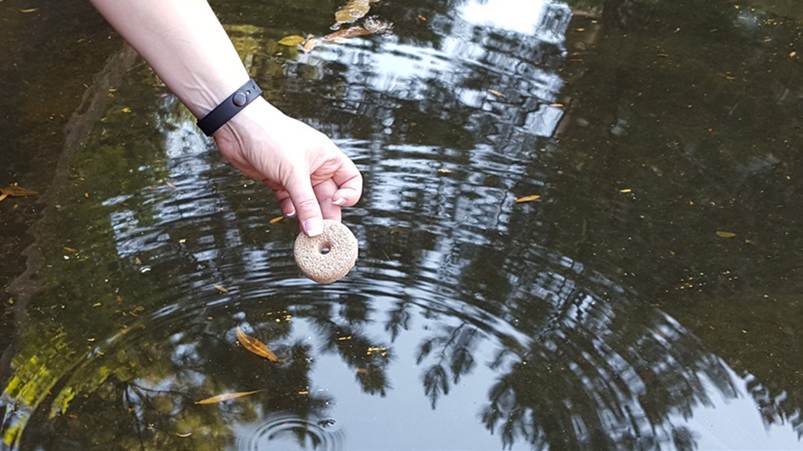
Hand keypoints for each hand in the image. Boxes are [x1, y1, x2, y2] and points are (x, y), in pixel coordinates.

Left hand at [213, 97, 361, 235]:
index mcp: (328, 158)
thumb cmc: (271, 137)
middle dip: (326, 215)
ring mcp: (297, 175)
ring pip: (309, 203)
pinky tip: (287, 213)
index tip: (336, 203)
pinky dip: (290, 210)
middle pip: (329, 197)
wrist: (237, 128)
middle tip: (322, 233)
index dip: (349, 195)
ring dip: (308, 217)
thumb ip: (306, 204)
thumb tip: (316, 230)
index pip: (351, 181)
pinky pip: (290, 202)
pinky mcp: (279, 181)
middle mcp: (315, 167)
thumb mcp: (293, 173)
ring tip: (305, 233)